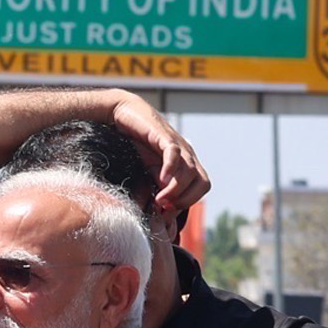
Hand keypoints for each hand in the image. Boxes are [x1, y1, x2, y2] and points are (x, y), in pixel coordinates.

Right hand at [109, 92, 209, 218]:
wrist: (124, 115)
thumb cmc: (135, 143)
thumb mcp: (147, 170)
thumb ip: (156, 186)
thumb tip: (160, 211)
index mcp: (185, 164)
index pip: (200, 188)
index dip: (186, 203)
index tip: (165, 212)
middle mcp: (186, 155)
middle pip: (203, 182)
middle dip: (185, 199)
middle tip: (165, 207)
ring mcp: (177, 146)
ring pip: (190, 172)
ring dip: (176, 190)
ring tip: (158, 199)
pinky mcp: (163, 136)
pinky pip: (174, 154)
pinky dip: (170, 169)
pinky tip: (160, 180)